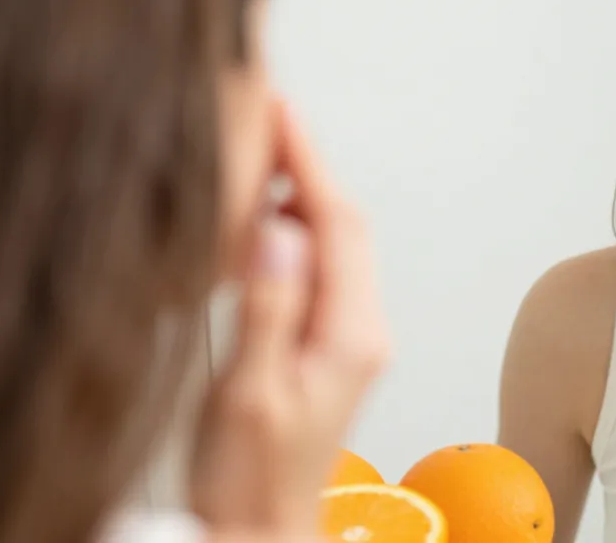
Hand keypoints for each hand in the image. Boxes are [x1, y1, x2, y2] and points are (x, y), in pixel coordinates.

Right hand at [190, 102, 389, 534]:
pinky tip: (266, 222)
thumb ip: (268, 309)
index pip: (336, 225)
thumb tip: (278, 232)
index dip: (309, 162)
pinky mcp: (336, 342)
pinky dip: (299, 230)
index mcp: (352, 335)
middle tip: (270, 117)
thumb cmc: (253, 474)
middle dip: (312, 165)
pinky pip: (326, 266)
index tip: (282, 113)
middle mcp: (365, 328)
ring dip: (306, 194)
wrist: (266, 525)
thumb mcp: (250, 391)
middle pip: (347, 225)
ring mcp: (354, 335)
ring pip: (338, 242)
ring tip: (265, 154)